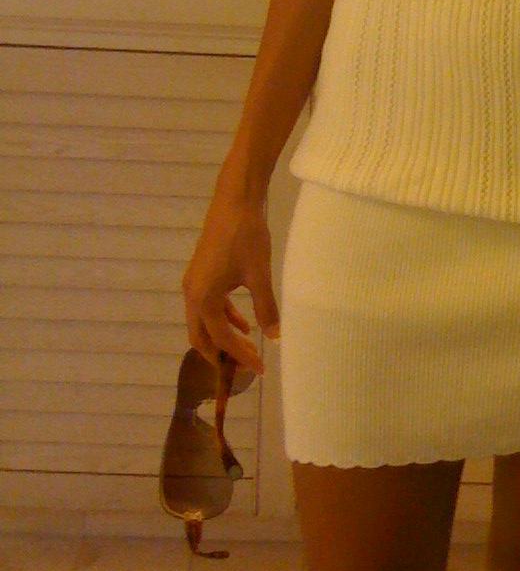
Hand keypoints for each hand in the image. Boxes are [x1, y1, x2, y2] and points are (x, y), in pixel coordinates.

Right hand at [182, 186, 279, 374]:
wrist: (234, 201)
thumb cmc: (246, 238)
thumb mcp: (259, 275)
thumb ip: (266, 308)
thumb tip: (276, 336)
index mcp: (203, 299)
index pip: (220, 339)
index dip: (239, 356)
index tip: (259, 369)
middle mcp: (192, 295)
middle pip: (202, 337)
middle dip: (222, 355)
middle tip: (245, 367)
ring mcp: (194, 284)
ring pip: (203, 322)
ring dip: (222, 337)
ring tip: (247, 347)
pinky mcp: (201, 274)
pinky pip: (208, 305)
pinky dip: (223, 317)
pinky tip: (244, 322)